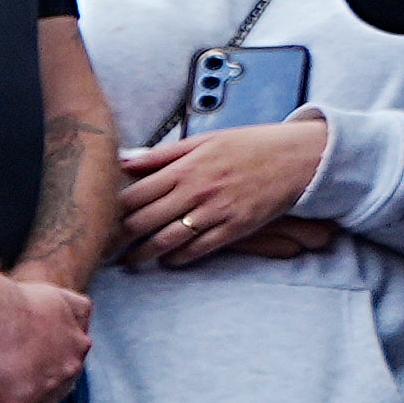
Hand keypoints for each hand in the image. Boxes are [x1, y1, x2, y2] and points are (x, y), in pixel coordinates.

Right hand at [0, 266, 91, 402]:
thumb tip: (77, 312)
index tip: (28, 365)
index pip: (69, 361)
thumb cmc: (6, 294)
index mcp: (78, 339)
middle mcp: (70, 363)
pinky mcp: (21, 402)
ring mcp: (48, 384)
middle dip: (40, 386)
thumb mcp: (53, 293)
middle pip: (59, 385)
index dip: (48, 365)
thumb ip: (69, 307)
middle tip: (13, 385)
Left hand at [119, 118, 334, 266]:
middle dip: (121, 237)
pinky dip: (179, 258)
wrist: (301, 158)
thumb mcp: (205, 141)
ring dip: (144, 254)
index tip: (102, 220)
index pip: (134, 194)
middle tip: (106, 247)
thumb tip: (125, 161)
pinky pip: (198, 249)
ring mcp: (215, 211)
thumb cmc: (252, 145)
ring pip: (167, 240)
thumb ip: (163, 154)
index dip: (113, 211)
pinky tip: (168, 261)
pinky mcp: (235, 228)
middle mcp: (196, 190)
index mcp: (185, 167)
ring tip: (131, 261)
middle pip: (144, 221)